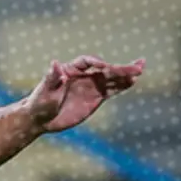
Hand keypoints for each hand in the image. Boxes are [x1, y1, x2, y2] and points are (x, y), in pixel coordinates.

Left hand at [25, 55, 145, 132]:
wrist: (40, 118)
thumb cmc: (39, 102)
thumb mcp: (45, 91)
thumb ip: (51, 77)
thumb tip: (55, 63)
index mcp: (70, 70)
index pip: (86, 62)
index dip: (96, 62)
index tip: (105, 66)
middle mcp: (83, 76)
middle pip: (104, 69)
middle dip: (120, 68)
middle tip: (138, 66)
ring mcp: (90, 86)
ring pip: (111, 79)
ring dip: (125, 75)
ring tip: (140, 69)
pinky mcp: (95, 98)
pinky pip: (111, 90)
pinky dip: (121, 86)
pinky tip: (132, 82)